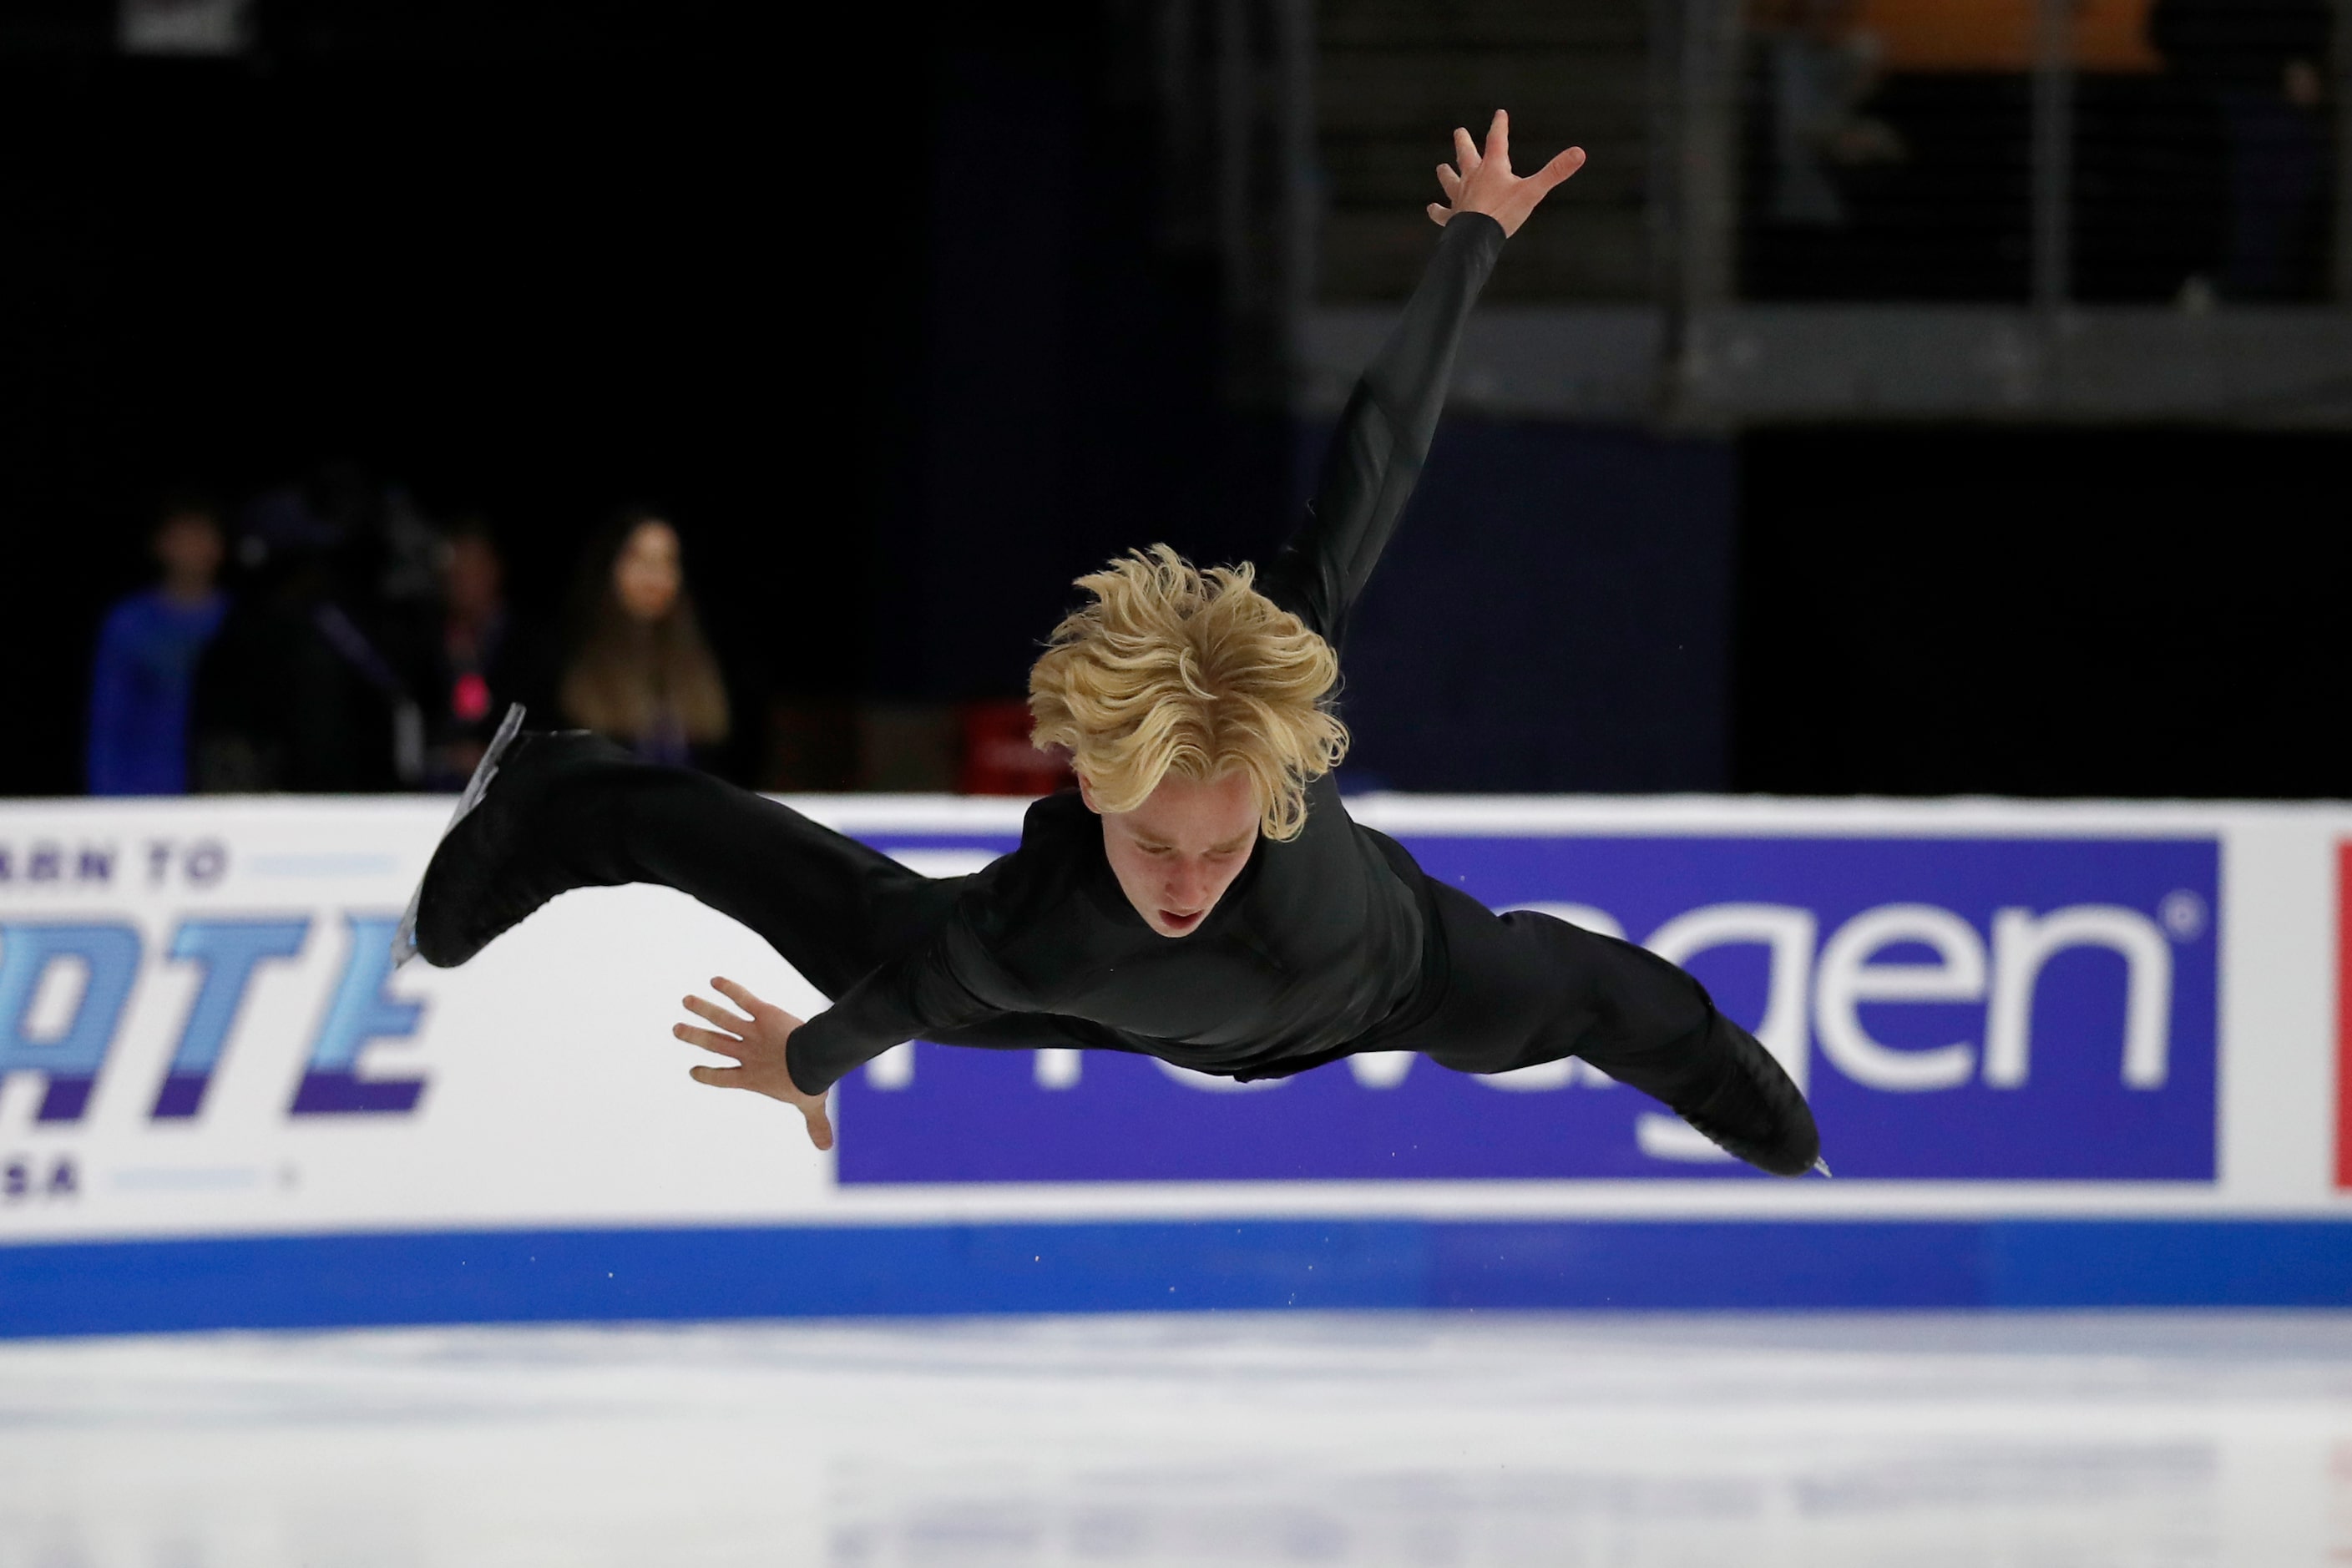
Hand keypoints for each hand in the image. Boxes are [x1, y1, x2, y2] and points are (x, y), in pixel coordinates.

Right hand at [672, 976, 834, 1150]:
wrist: (813, 1061)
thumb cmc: (809, 1084)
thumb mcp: (811, 1105)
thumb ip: (815, 1123)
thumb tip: (826, 1146)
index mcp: (752, 1077)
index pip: (724, 1078)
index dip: (708, 1075)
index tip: (693, 1071)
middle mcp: (748, 1054)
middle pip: (715, 1044)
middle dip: (694, 1036)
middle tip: (676, 1029)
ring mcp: (753, 1033)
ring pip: (723, 1020)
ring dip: (703, 1009)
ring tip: (686, 1000)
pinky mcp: (764, 1014)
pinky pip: (744, 1000)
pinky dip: (731, 989)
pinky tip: (715, 980)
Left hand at [1427, 110, 1584, 237]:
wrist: (1475, 237)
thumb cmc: (1503, 213)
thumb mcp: (1533, 191)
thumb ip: (1555, 172)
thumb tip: (1580, 153)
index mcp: (1492, 168)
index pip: (1497, 139)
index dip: (1499, 125)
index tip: (1499, 113)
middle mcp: (1472, 178)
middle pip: (1466, 154)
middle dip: (1464, 142)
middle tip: (1459, 131)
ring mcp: (1460, 197)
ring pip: (1450, 180)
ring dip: (1446, 174)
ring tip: (1441, 167)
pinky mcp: (1452, 217)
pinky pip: (1441, 213)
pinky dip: (1436, 211)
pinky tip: (1431, 209)